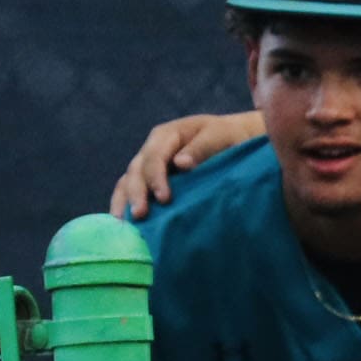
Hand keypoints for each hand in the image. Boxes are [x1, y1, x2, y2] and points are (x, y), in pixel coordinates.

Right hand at [111, 111, 261, 218]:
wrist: (236, 138)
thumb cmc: (229, 136)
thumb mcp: (221, 135)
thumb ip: (202, 147)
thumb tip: (180, 163)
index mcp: (168, 135)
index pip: (154, 157)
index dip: (156, 178)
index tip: (164, 199)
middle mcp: (152, 149)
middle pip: (136, 171)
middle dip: (137, 194)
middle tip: (140, 215)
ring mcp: (149, 165)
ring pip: (128, 182)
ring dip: (125, 202)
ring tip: (126, 225)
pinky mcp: (150, 179)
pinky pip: (129, 190)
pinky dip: (124, 205)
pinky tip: (125, 224)